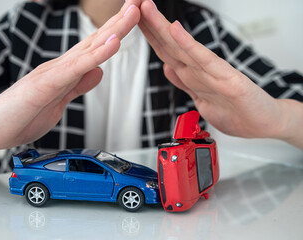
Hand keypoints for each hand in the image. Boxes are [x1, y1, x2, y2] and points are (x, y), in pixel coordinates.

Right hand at [0, 0, 141, 161]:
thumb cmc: (20, 115)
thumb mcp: (59, 100)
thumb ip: (78, 85)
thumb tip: (97, 72)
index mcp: (65, 71)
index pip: (95, 48)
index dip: (116, 32)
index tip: (134, 19)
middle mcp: (60, 66)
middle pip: (96, 41)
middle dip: (120, 21)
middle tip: (139, 2)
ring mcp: (52, 73)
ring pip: (89, 48)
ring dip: (114, 30)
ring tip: (133, 11)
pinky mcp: (45, 84)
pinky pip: (75, 68)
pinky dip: (96, 55)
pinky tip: (112, 43)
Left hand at [138, 0, 296, 140]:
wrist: (265, 124)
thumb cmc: (236, 110)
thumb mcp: (200, 98)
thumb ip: (184, 82)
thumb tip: (168, 68)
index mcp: (192, 75)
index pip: (165, 51)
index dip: (148, 36)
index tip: (132, 22)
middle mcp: (200, 69)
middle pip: (168, 44)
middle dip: (148, 25)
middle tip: (132, 5)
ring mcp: (213, 72)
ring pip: (181, 47)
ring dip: (161, 27)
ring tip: (147, 7)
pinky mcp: (228, 78)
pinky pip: (204, 60)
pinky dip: (188, 45)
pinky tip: (176, 30)